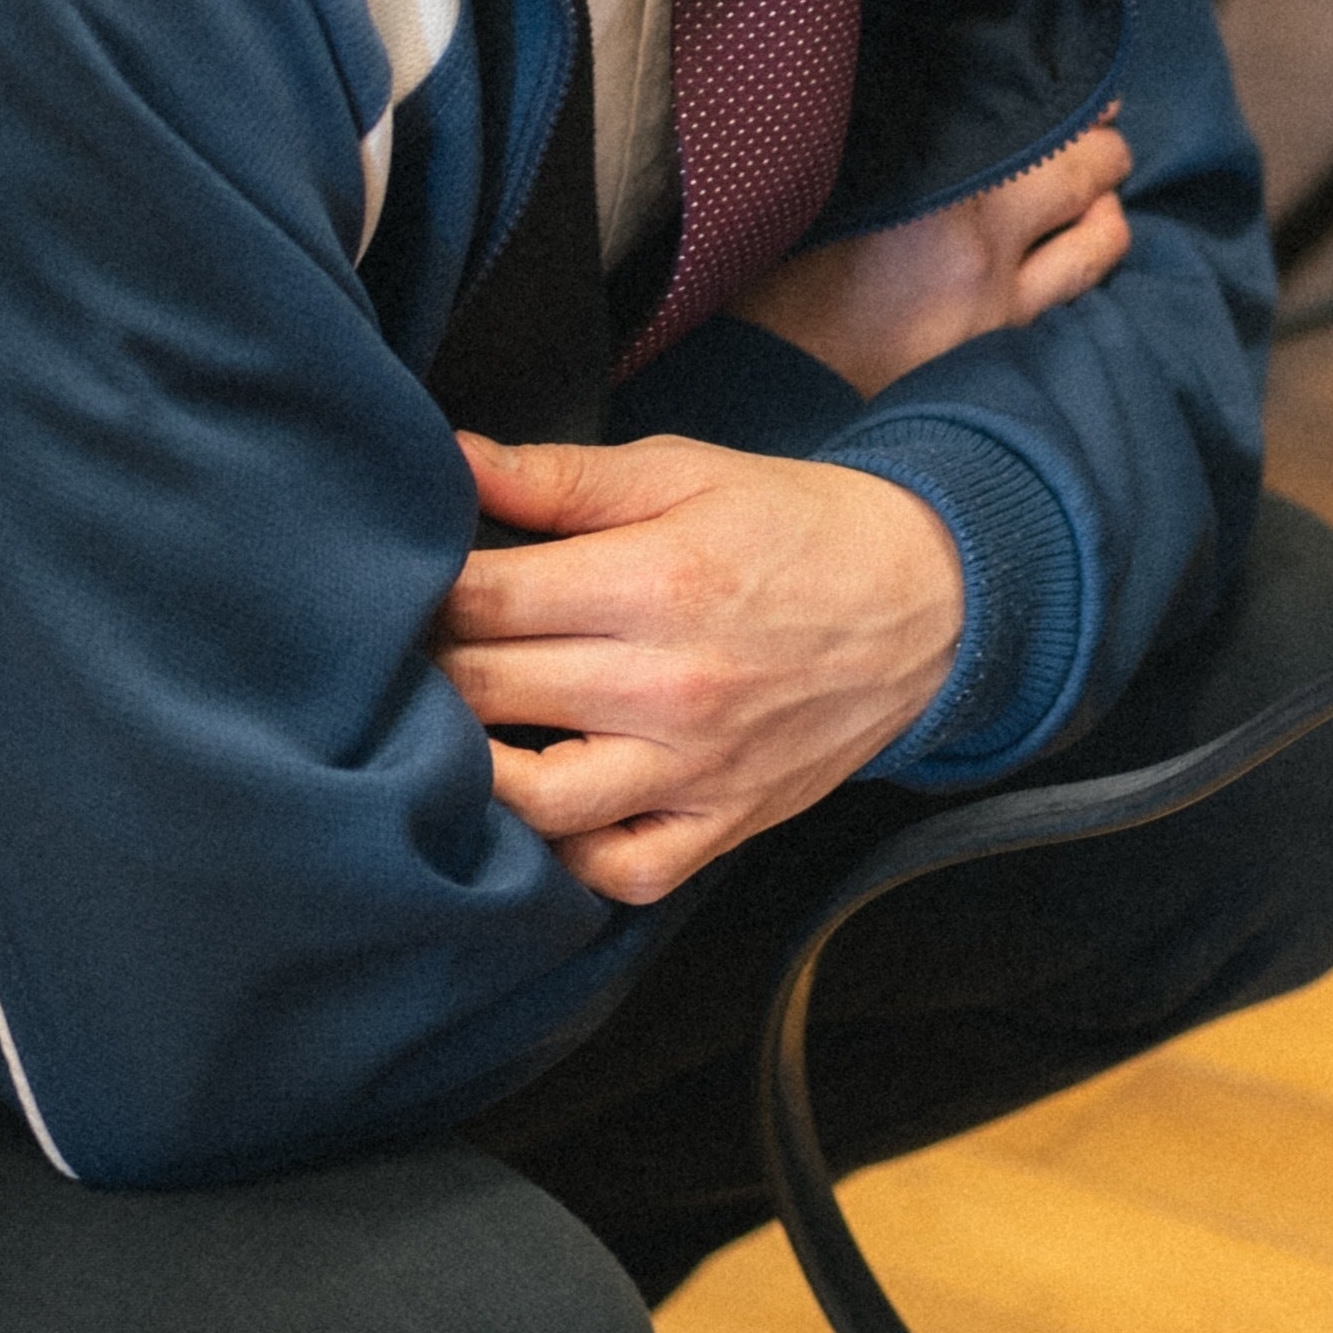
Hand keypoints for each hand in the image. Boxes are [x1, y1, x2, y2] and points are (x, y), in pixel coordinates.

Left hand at [437, 433, 968, 903]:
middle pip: (489, 695)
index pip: (485, 601)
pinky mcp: (722, 825)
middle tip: (410, 650)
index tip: (406, 582)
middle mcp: (671, 686)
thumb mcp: (682, 473)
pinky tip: (541, 804)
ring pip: (536, 801)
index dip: (424, 590)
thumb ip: (559, 478)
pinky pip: (618, 872)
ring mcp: (696, 769)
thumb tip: (447, 460)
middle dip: (430, 668)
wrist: (926, 601)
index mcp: (656, 582)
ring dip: (474, 767)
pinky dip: (566, 852)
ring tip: (457, 727)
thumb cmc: (792, 526)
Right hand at [727, 119, 1131, 397]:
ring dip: (1105, 211)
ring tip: (1097, 196)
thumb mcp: (826, 178)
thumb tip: (932, 85)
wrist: (766, 381)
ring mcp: (1002, 304)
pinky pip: (1069, 300)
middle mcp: (989, 241)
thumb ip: (889, 133)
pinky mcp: (996, 350)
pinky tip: (1070, 256)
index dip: (1073, 101)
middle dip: (1102, 148)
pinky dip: (1081, 267)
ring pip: (1100, 244)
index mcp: (944, 186)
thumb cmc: (773, 272)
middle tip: (1099, 133)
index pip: (1043, 122)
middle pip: (1088, 176)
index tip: (1082, 90)